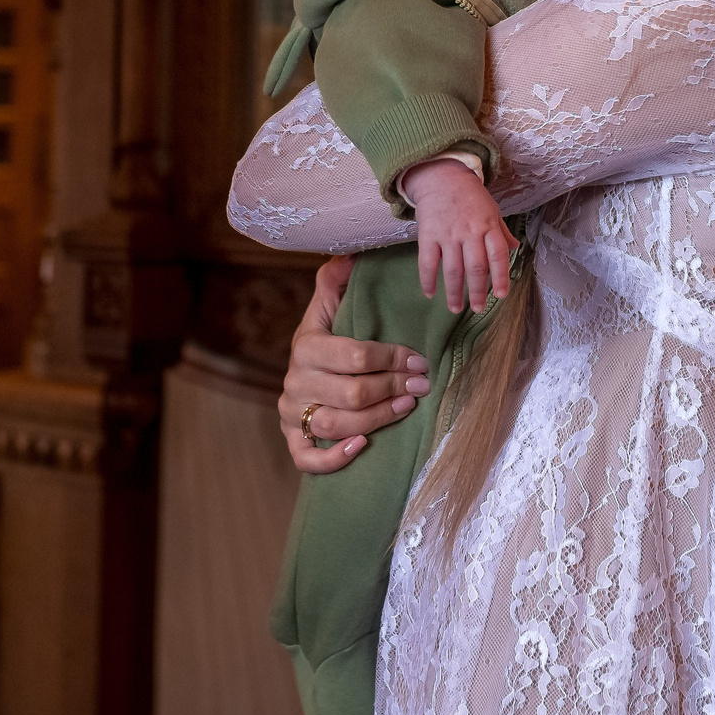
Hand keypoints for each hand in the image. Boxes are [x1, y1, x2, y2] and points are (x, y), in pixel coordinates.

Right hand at [279, 255, 433, 474]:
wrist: (303, 377)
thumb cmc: (326, 341)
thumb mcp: (329, 307)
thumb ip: (335, 281)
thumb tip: (350, 256)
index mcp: (306, 345)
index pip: (355, 355)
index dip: (392, 359)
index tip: (420, 361)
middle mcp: (295, 381)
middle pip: (351, 393)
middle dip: (393, 389)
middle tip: (422, 386)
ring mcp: (292, 414)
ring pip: (336, 424)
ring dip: (378, 419)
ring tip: (407, 407)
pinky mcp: (293, 440)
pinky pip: (307, 457)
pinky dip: (335, 456)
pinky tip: (363, 446)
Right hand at [407, 158, 511, 314]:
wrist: (441, 175)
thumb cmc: (470, 195)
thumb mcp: (492, 209)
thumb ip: (502, 231)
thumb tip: (516, 248)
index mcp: (488, 226)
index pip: (498, 256)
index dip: (501, 277)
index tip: (501, 295)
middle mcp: (469, 232)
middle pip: (476, 268)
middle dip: (477, 292)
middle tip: (478, 308)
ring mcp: (448, 234)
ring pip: (452, 270)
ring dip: (454, 293)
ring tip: (455, 308)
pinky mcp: (428, 235)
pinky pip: (427, 262)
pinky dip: (427, 280)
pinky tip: (430, 293)